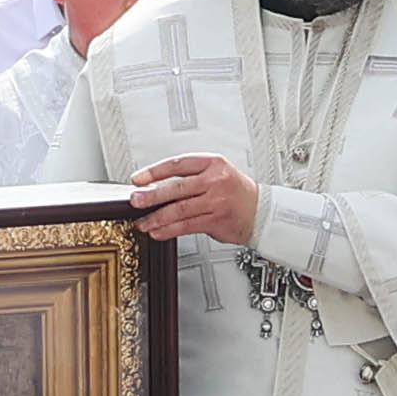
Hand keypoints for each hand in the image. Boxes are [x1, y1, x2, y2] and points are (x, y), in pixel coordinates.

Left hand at [129, 152, 260, 247]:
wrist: (261, 211)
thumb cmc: (235, 191)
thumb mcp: (216, 173)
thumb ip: (191, 177)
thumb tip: (155, 186)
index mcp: (213, 163)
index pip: (177, 164)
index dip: (154, 172)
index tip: (137, 179)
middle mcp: (215, 181)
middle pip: (177, 188)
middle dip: (152, 195)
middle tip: (136, 200)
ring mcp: (216, 202)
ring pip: (180, 210)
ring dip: (157, 217)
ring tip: (143, 222)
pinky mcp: (216, 221)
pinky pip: (187, 226)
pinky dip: (169, 230)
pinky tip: (159, 232)